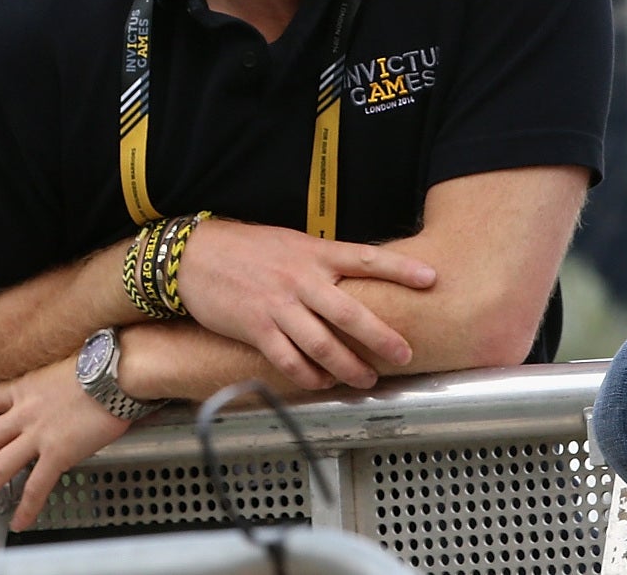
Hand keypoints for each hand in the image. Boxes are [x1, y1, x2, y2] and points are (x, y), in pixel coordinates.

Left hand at [0, 356, 131, 530]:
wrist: (122, 369)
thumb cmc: (106, 363)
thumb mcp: (68, 366)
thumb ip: (54, 383)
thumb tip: (61, 391)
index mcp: (27, 388)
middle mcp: (26, 411)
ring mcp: (40, 433)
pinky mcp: (59, 451)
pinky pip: (36, 485)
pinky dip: (26, 506)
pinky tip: (19, 521)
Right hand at [176, 220, 436, 390]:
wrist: (195, 256)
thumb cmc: (247, 248)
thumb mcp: (293, 243)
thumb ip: (323, 261)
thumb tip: (357, 277)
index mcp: (315, 253)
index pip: (367, 257)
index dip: (401, 268)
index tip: (431, 278)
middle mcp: (302, 279)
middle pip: (351, 313)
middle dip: (382, 337)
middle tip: (405, 354)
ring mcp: (279, 306)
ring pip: (323, 344)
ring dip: (349, 367)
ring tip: (367, 380)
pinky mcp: (257, 328)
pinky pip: (289, 360)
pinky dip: (309, 376)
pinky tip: (323, 383)